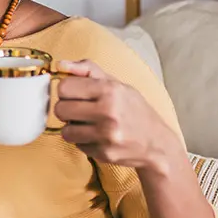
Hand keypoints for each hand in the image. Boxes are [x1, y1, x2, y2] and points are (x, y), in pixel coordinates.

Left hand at [54, 60, 181, 172]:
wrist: (157, 143)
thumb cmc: (134, 110)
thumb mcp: (116, 84)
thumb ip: (87, 70)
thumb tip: (60, 64)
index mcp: (110, 90)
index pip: (64, 87)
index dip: (66, 91)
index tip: (74, 94)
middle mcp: (108, 112)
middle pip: (60, 109)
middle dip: (67, 110)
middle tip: (80, 111)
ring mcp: (106, 135)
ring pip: (66, 130)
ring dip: (73, 128)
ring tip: (89, 124)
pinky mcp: (104, 153)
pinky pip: (77, 145)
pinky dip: (83, 141)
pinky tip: (98, 137)